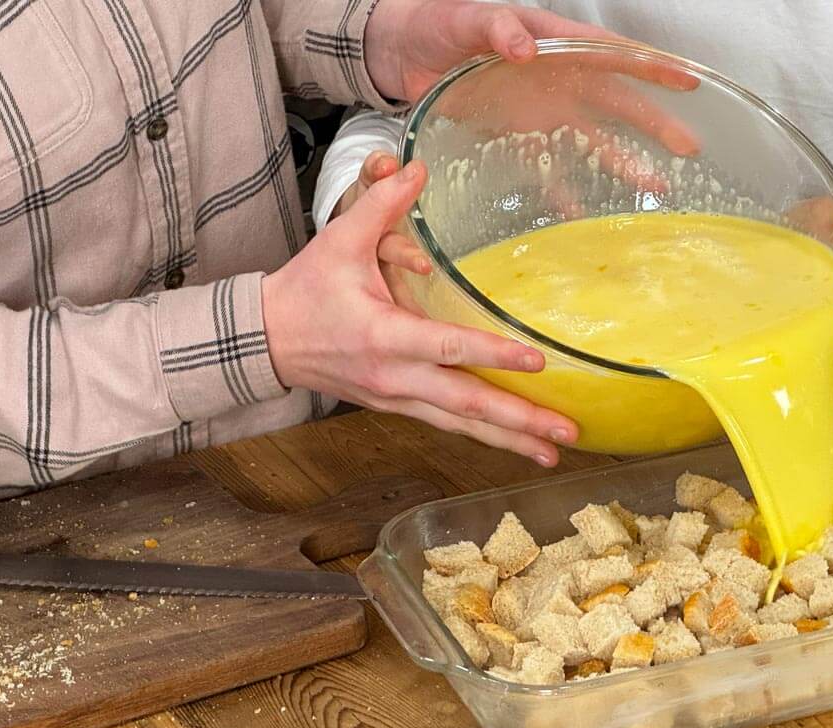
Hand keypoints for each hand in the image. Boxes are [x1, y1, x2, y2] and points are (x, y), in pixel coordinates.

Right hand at [262, 160, 578, 465]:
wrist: (266, 342)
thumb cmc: (305, 291)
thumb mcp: (340, 240)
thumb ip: (382, 204)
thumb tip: (418, 167)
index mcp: (384, 336)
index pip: (448, 348)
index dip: (493, 355)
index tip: (536, 362)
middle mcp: (395, 378)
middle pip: (465, 406)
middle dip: (519, 422)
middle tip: (567, 434)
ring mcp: (396, 399)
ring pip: (461, 425)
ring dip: (510, 441)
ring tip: (554, 455)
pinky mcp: (398, 407)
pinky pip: (447, 424)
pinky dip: (484, 435)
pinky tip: (518, 443)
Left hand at [363, 0, 700, 193]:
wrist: (407, 53)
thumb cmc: (439, 23)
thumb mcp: (467, 18)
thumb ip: (497, 27)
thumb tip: (521, 46)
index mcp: (553, 44)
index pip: (611, 54)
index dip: (650, 67)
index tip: (686, 79)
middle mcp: (557, 80)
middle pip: (616, 103)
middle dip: (654, 123)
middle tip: (688, 146)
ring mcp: (541, 112)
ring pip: (592, 139)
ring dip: (623, 162)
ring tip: (656, 185)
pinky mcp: (518, 137)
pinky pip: (548, 169)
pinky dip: (565, 192)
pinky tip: (585, 214)